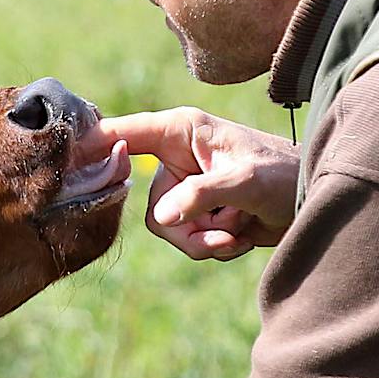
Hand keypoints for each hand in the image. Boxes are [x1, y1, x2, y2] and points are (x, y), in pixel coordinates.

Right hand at [83, 107, 297, 260]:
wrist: (314, 202)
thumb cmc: (284, 175)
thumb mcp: (245, 181)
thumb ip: (200, 195)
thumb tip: (162, 218)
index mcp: (182, 131)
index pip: (125, 133)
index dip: (93, 145)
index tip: (64, 157)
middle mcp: (178, 157)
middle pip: (153, 205)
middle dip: (189, 228)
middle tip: (225, 232)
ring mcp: (188, 187)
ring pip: (169, 228)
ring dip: (207, 240)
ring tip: (240, 231)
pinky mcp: (200, 213)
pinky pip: (188, 241)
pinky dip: (216, 246)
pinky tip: (243, 237)